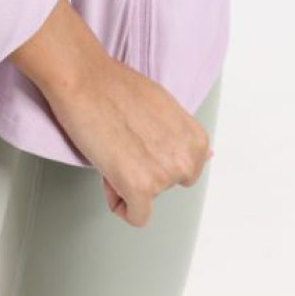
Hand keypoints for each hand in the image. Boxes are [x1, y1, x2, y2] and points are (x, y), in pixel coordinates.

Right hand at [9, 0, 213, 226]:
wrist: (85, 79)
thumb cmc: (117, 86)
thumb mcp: (166, 106)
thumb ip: (183, 136)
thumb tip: (210, 157)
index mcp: (196, 140)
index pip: (184, 170)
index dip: (157, 157)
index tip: (140, 139)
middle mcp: (186, 159)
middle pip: (165, 186)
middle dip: (144, 171)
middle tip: (123, 143)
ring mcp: (164, 176)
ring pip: (147, 199)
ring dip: (126, 182)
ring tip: (112, 149)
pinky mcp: (140, 188)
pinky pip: (135, 216)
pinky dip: (119, 203)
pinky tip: (109, 175)